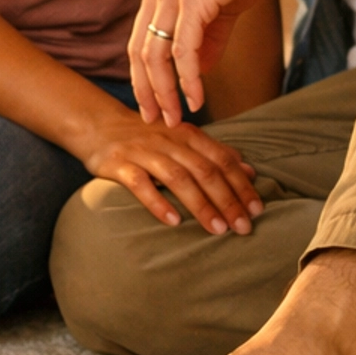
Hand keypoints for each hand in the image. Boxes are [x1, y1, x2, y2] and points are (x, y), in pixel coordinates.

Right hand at [80, 114, 263, 235]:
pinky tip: (173, 222)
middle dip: (227, 200)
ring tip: (217, 229)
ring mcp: (143, 152)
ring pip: (178, 178)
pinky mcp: (119, 164)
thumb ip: (214, 153)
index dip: (241, 185)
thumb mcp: (182, 139)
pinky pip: (140, 184)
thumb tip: (249, 171)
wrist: (98, 125)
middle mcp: (169, 141)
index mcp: (188, 135)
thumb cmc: (147, 138)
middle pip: (204, 171)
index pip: (222, 160)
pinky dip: (158, 202)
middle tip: (243, 227)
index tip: (257, 209)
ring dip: (200, 205)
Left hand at [131, 0, 278, 123]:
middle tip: (156, 120)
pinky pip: (184, 49)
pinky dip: (187, 78)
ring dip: (165, 92)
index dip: (143, 77)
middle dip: (146, 92)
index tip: (151, 104)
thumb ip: (207, 37)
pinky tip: (196, 97)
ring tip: (176, 117)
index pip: (138, 42)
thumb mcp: (218, 3)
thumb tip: (198, 71)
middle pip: (140, 54)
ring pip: (157, 56)